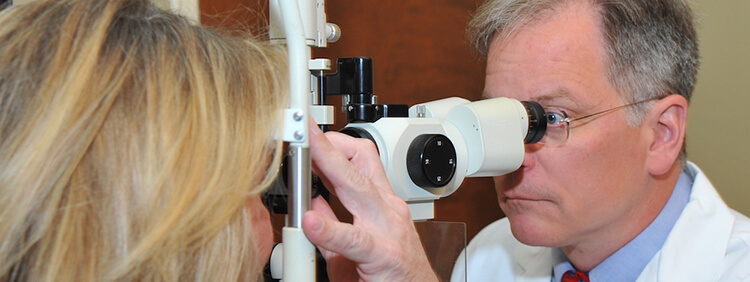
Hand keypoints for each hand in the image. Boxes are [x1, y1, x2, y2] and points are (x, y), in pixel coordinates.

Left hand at [303, 124, 437, 280]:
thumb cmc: (391, 275)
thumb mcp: (356, 245)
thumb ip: (333, 222)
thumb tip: (309, 200)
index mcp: (381, 203)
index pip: (359, 158)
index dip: (333, 142)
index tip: (308, 131)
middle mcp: (386, 209)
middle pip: (358, 163)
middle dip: (328, 143)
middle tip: (304, 128)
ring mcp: (387, 229)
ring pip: (358, 188)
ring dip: (329, 166)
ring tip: (305, 155)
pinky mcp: (383, 255)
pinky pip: (354, 240)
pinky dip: (330, 230)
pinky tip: (311, 224)